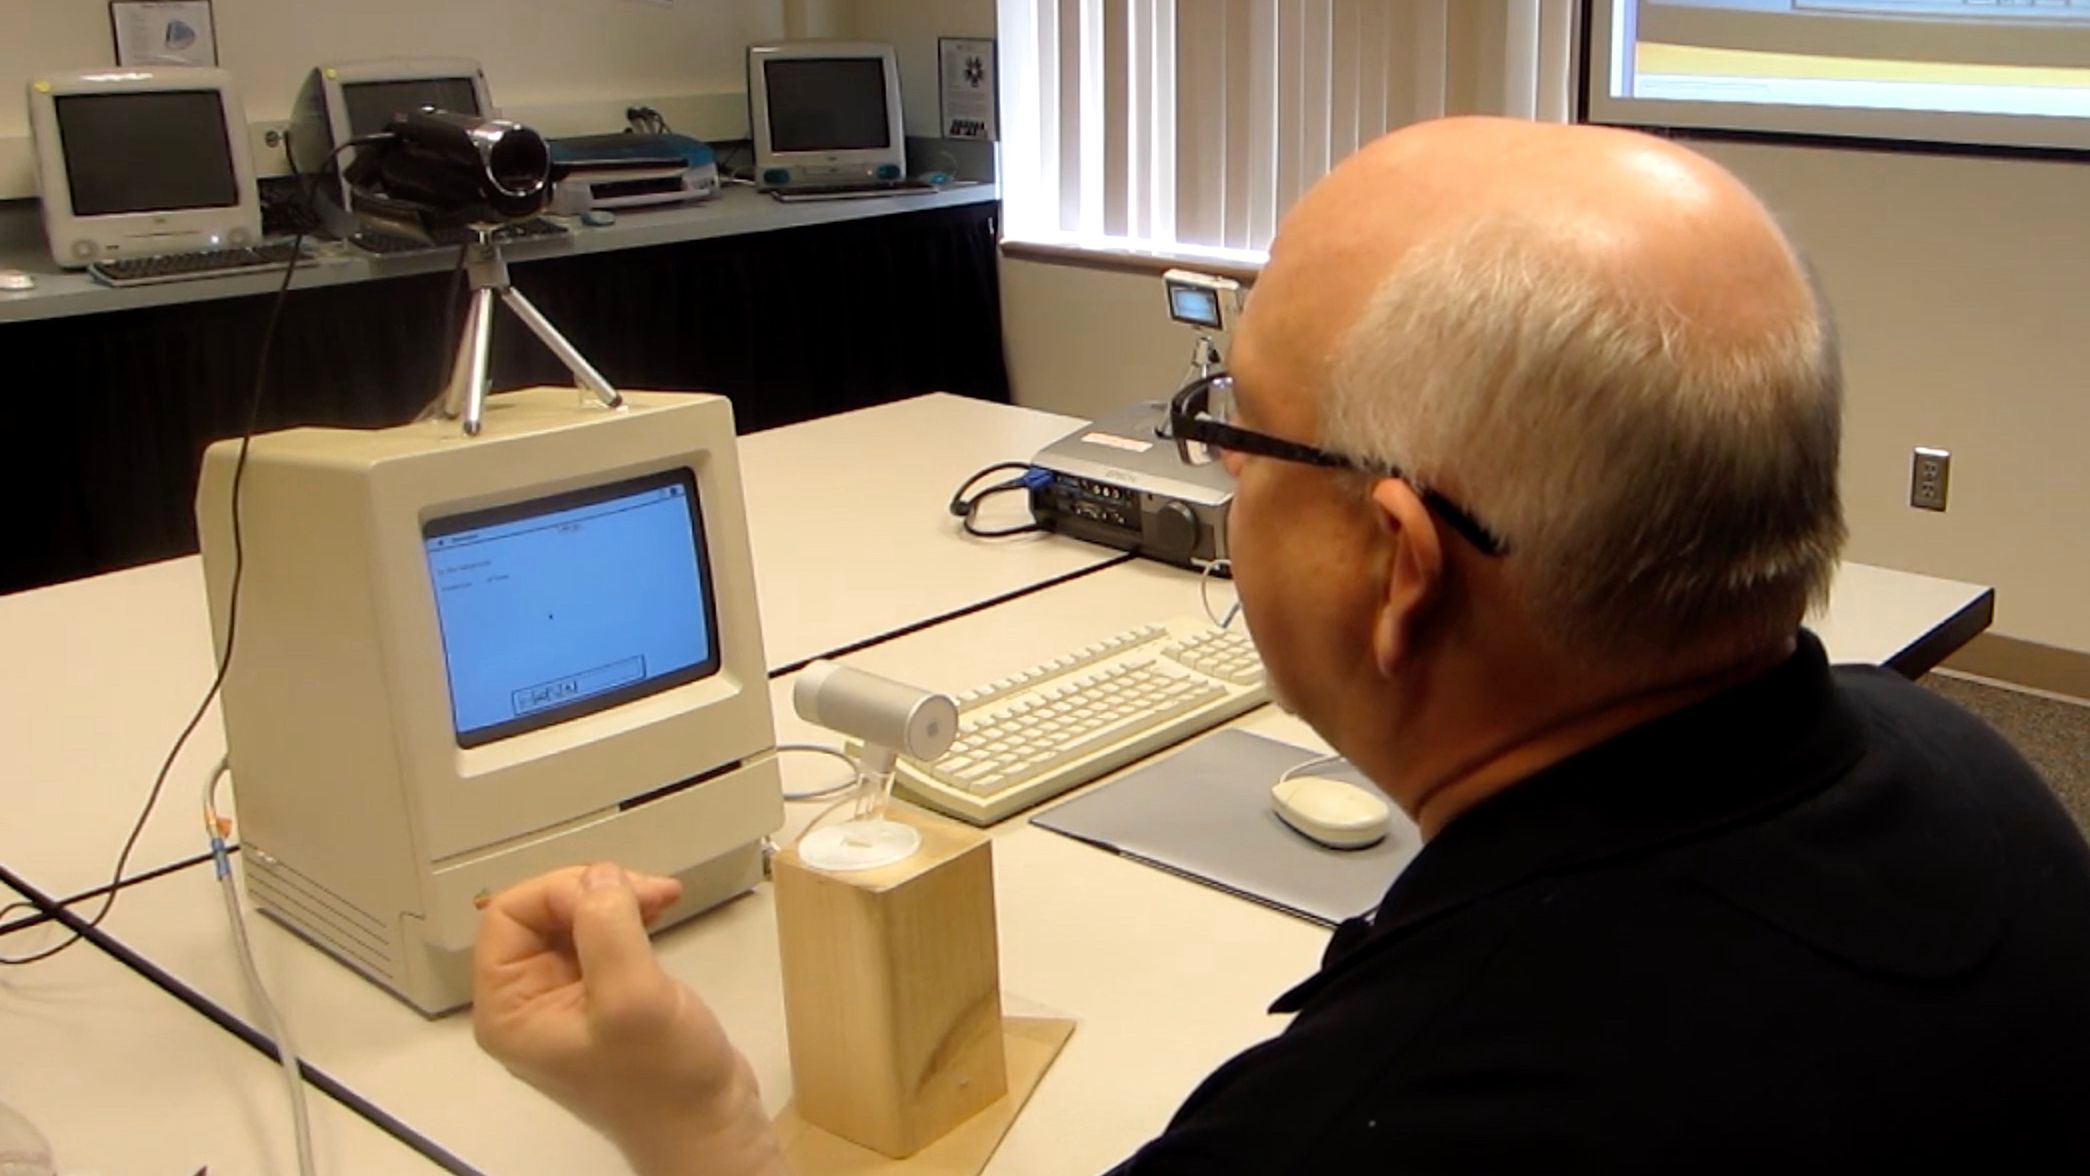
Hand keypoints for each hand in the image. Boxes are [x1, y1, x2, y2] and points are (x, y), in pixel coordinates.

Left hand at [472, 862, 787, 1175]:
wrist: (708, 1126)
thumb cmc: (664, 1078)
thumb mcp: (633, 998)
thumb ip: (607, 927)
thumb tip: (599, 875)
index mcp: (510, 1009)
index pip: (509, 916)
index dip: (561, 890)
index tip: (616, 893)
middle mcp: (528, 1002)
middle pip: (540, 913)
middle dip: (594, 890)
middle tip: (650, 891)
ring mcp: (566, 1000)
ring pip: (574, 919)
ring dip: (616, 898)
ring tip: (662, 896)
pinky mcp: (602, 998)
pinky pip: (600, 938)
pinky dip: (629, 915)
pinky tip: (659, 910)